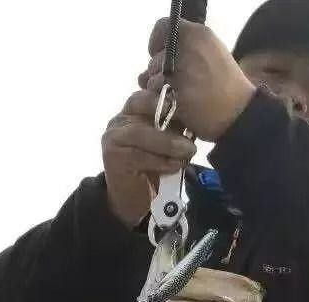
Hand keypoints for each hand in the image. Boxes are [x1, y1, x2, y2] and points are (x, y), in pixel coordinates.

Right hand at [101, 89, 196, 228]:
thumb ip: (174, 126)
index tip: (189, 102)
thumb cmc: (154, 169)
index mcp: (132, 111)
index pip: (149, 92)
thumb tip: (195, 114)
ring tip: (188, 150)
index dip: (168, 94)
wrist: (136, 201)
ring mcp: (113, 137)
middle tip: (190, 124)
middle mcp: (120, 119)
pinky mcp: (113, 158)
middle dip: (167, 113)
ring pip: (141, 132)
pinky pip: (139, 155)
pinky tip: (175, 165)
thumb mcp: (167, 142)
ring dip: (167, 142)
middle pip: (142, 105)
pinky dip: (160, 160)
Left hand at [141, 18, 255, 141]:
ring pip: (151, 79)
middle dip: (160, 73)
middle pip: (154, 58)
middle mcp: (186, 49)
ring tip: (181, 98)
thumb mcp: (211, 55)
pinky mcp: (175, 95)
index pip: (162, 27)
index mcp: (197, 34)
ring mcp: (180, 73)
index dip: (157, 43)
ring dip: (159, 91)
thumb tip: (146, 70)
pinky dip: (161, 104)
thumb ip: (181, 54)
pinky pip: (155, 97)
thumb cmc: (226, 86)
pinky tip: (177, 107)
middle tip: (178, 86)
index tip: (163, 57)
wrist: (239, 113)